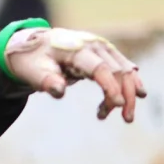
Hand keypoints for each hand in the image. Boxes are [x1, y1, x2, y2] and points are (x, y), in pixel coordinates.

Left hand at [3, 26, 145, 122]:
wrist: (34, 46)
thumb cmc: (33, 61)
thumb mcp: (33, 72)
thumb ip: (47, 81)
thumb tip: (60, 92)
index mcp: (76, 49)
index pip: (99, 68)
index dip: (111, 86)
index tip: (118, 105)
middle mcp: (93, 45)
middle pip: (118, 70)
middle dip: (126, 95)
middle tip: (127, 119)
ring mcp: (101, 47)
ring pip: (125, 69)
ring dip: (130, 92)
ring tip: (125, 116)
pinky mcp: (105, 52)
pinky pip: (123, 67)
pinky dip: (129, 83)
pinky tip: (130, 98)